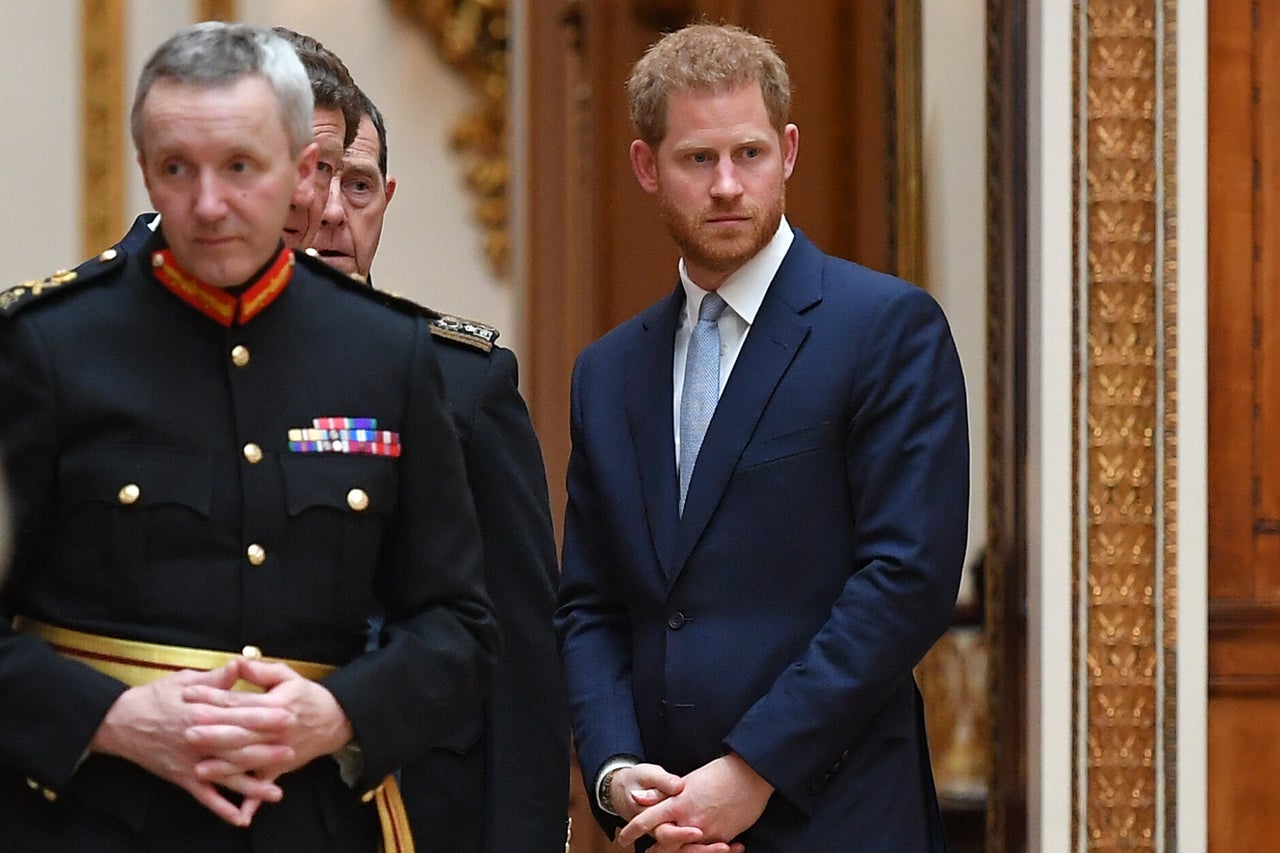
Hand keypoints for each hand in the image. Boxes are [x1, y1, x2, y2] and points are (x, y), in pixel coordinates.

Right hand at [89, 661, 282, 826]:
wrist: (118, 722)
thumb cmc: (154, 697)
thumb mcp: (185, 680)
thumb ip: (216, 678)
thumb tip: (239, 664)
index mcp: (203, 712)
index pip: (240, 715)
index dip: (265, 716)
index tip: (289, 715)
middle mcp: (199, 739)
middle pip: (238, 746)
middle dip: (266, 750)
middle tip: (292, 751)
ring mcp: (191, 761)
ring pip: (226, 776)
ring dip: (252, 785)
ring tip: (276, 791)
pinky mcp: (181, 777)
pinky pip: (204, 797)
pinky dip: (222, 808)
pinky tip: (241, 817)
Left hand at [182, 658, 353, 785]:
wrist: (336, 720)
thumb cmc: (306, 695)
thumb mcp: (286, 676)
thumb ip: (260, 671)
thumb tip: (237, 662)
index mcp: (276, 704)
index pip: (239, 701)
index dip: (212, 697)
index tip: (188, 694)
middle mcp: (277, 729)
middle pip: (241, 733)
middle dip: (214, 733)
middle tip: (187, 729)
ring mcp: (279, 751)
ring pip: (248, 761)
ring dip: (224, 767)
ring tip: (199, 768)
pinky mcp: (281, 768)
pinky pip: (264, 783)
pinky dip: (253, 798)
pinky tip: (237, 810)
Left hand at [617, 753, 771, 848]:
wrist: (749, 777)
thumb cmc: (718, 774)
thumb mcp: (687, 780)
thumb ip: (661, 792)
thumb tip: (638, 799)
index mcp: (678, 803)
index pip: (647, 820)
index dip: (633, 830)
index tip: (623, 837)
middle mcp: (689, 821)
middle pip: (665, 842)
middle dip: (655, 849)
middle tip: (647, 852)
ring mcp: (707, 832)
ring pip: (685, 850)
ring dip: (676, 852)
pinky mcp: (723, 837)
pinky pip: (708, 850)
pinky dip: (702, 851)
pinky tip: (701, 849)